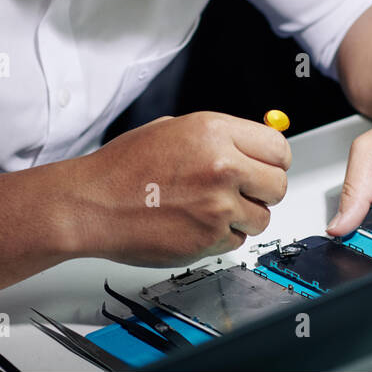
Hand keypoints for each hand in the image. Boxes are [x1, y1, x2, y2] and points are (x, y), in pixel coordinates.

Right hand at [71, 112, 290, 266]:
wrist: (92, 204)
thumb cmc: (123, 167)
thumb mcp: (174, 130)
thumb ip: (219, 136)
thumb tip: (254, 143)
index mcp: (215, 132)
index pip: (279, 148)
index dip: (274, 160)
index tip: (266, 167)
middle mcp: (222, 166)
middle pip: (278, 185)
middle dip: (263, 190)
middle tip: (243, 190)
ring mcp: (218, 206)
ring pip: (262, 218)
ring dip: (244, 216)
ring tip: (211, 208)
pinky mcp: (209, 239)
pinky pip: (237, 241)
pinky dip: (222, 237)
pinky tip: (195, 223)